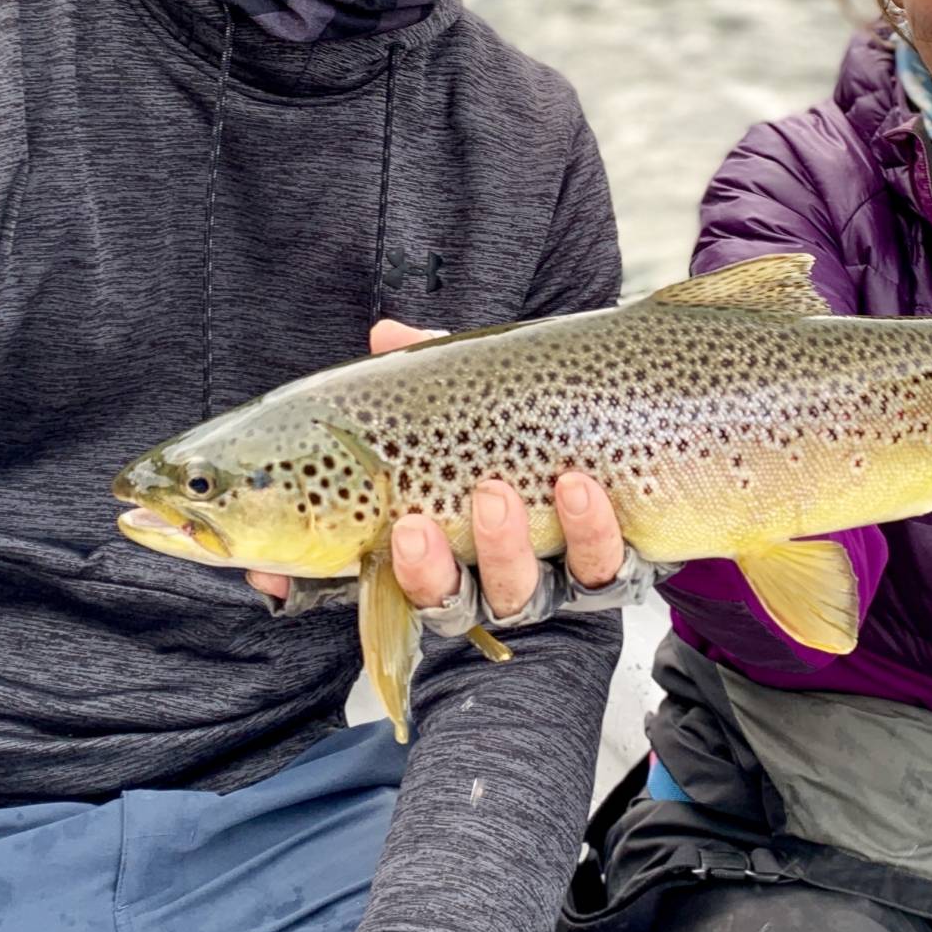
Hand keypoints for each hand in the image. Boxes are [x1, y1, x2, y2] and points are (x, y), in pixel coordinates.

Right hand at [247, 321, 647, 624]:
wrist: (658, 427)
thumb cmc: (542, 418)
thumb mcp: (483, 386)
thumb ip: (438, 365)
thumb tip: (383, 333)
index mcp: (434, 538)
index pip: (362, 572)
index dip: (310, 584)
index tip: (273, 576)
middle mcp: (485, 571)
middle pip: (443, 598)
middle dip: (425, 571)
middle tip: (414, 525)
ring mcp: (549, 573)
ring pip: (517, 594)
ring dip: (502, 549)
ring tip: (500, 492)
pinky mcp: (611, 566)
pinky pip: (601, 570)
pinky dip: (590, 531)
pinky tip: (580, 485)